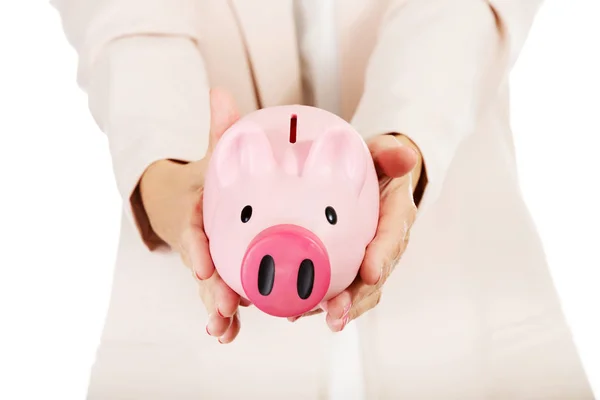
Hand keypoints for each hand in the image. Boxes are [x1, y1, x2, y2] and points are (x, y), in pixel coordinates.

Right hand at [139, 88, 248, 343]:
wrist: (181, 198)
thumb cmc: (202, 178)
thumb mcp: (207, 154)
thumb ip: (219, 131)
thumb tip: (220, 93)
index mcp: (194, 211)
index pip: (191, 229)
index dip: (194, 246)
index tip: (200, 264)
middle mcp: (197, 238)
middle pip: (201, 265)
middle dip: (209, 287)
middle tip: (221, 307)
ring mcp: (206, 258)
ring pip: (208, 285)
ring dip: (215, 307)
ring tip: (223, 328)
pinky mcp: (216, 271)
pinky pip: (218, 291)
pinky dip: (221, 313)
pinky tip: (227, 333)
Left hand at [290, 134, 421, 330]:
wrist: (373, 179)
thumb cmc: (376, 166)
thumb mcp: (384, 154)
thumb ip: (391, 154)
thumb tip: (404, 155)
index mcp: (396, 217)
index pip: (392, 238)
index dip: (382, 257)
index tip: (371, 273)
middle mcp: (384, 246)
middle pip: (374, 279)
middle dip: (357, 299)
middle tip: (336, 314)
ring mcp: (366, 260)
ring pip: (356, 291)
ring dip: (338, 309)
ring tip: (312, 319)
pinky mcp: (348, 267)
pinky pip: (338, 288)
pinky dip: (319, 302)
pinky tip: (295, 311)